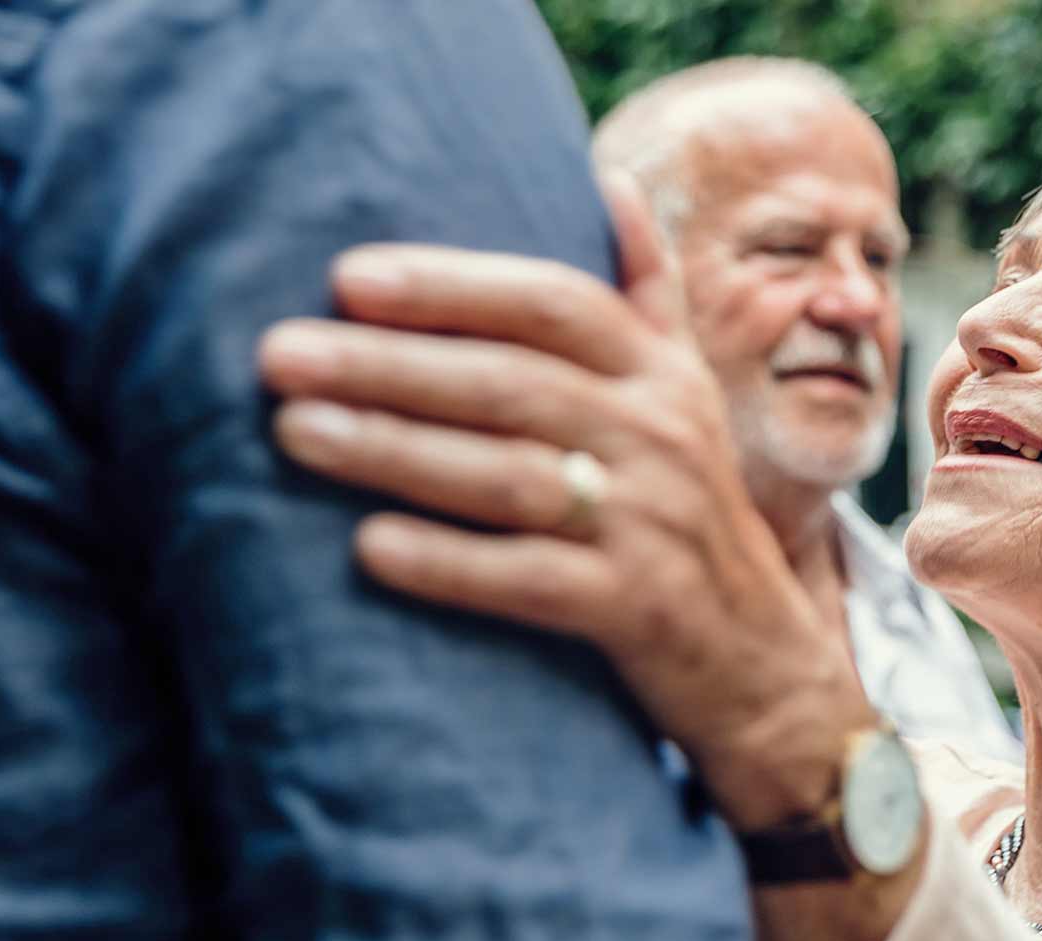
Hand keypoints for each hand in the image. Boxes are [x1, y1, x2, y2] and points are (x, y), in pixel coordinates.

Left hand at [257, 175, 875, 829]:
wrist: (763, 661)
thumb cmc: (691, 509)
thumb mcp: (686, 392)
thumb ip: (645, 291)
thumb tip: (609, 178)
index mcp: (659, 373)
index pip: (554, 303)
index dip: (452, 284)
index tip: (348, 276)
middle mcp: (660, 437)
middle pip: (511, 383)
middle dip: (388, 364)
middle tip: (278, 353)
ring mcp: (650, 525)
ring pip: (508, 477)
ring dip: (394, 452)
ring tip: (292, 431)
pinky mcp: (633, 610)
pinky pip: (529, 580)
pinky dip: (448, 562)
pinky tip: (368, 547)